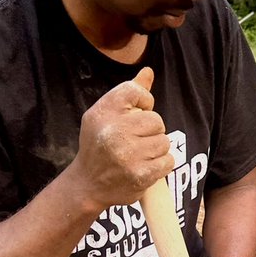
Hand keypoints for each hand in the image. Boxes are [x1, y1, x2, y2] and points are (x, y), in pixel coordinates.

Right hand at [71, 67, 173, 208]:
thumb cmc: (98, 144)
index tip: (137, 113)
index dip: (144, 102)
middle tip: (136, 139)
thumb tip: (148, 72)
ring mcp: (128, 155)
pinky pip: (168, 161)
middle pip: (156, 120)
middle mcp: (114, 131)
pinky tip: (145, 165)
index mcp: (104, 112)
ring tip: (139, 153)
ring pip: (164, 141)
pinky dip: (161, 164)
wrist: (87, 184)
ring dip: (156, 148)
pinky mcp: (140, 175)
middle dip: (151, 130)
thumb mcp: (105, 114)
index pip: (137, 91)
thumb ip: (129, 93)